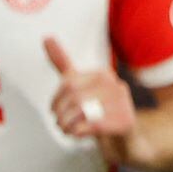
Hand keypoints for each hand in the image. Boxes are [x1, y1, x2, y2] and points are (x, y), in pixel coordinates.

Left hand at [44, 38, 136, 162]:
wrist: (125, 134)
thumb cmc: (98, 108)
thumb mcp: (79, 83)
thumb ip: (63, 62)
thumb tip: (46, 37)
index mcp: (103, 74)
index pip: (68, 84)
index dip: (56, 100)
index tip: (54, 110)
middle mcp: (116, 85)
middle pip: (75, 98)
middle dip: (61, 114)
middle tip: (59, 123)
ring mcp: (123, 103)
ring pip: (82, 112)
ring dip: (67, 125)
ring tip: (66, 129)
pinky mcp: (126, 121)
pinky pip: (93, 126)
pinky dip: (79, 132)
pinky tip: (79, 134)